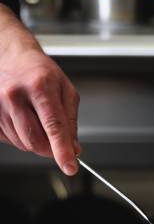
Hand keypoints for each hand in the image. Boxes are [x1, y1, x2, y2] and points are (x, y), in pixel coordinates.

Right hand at [0, 4, 80, 174]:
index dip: (62, 150)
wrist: (13, 57)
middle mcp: (15, 95)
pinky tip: (25, 120)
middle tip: (59, 145)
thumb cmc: (42, 72)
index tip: (70, 166)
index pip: (53, 126)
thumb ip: (71, 121)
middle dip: (50, 149)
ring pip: (23, 143)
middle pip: (35, 140)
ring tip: (39, 121)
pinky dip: (22, 138)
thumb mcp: (66, 90)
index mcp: (40, 86)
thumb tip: (73, 148)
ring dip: (37, 142)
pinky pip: (10, 140)